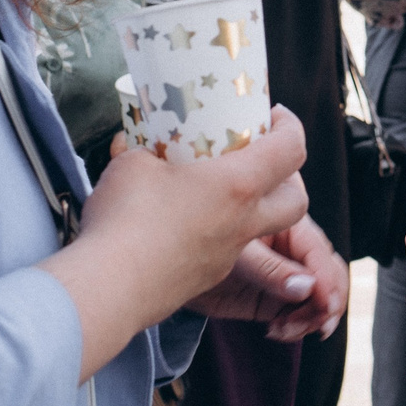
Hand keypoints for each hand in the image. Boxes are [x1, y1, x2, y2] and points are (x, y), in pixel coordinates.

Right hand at [43, 106, 313, 380]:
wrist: (108, 288)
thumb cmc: (125, 217)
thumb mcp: (133, 162)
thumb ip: (151, 152)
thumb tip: (148, 152)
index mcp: (238, 185)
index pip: (292, 149)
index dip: (290, 126)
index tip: (274, 116)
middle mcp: (243, 223)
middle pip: (297, 201)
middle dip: (288, 179)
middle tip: (259, 162)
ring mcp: (226, 256)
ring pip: (260, 230)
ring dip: (251, 209)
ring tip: (214, 192)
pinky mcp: (205, 278)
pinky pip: (223, 251)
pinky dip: (215, 234)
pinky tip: (179, 225)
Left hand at [189, 217, 348, 340]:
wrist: (171, 267)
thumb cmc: (200, 245)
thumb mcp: (235, 256)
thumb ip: (270, 270)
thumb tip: (306, 287)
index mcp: (287, 224)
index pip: (318, 251)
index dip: (327, 280)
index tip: (326, 307)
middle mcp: (293, 248)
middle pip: (329, 273)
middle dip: (326, 303)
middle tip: (317, 326)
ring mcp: (287, 274)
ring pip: (320, 297)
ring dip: (311, 319)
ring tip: (284, 330)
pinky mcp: (276, 298)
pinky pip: (300, 314)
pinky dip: (296, 327)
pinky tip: (277, 332)